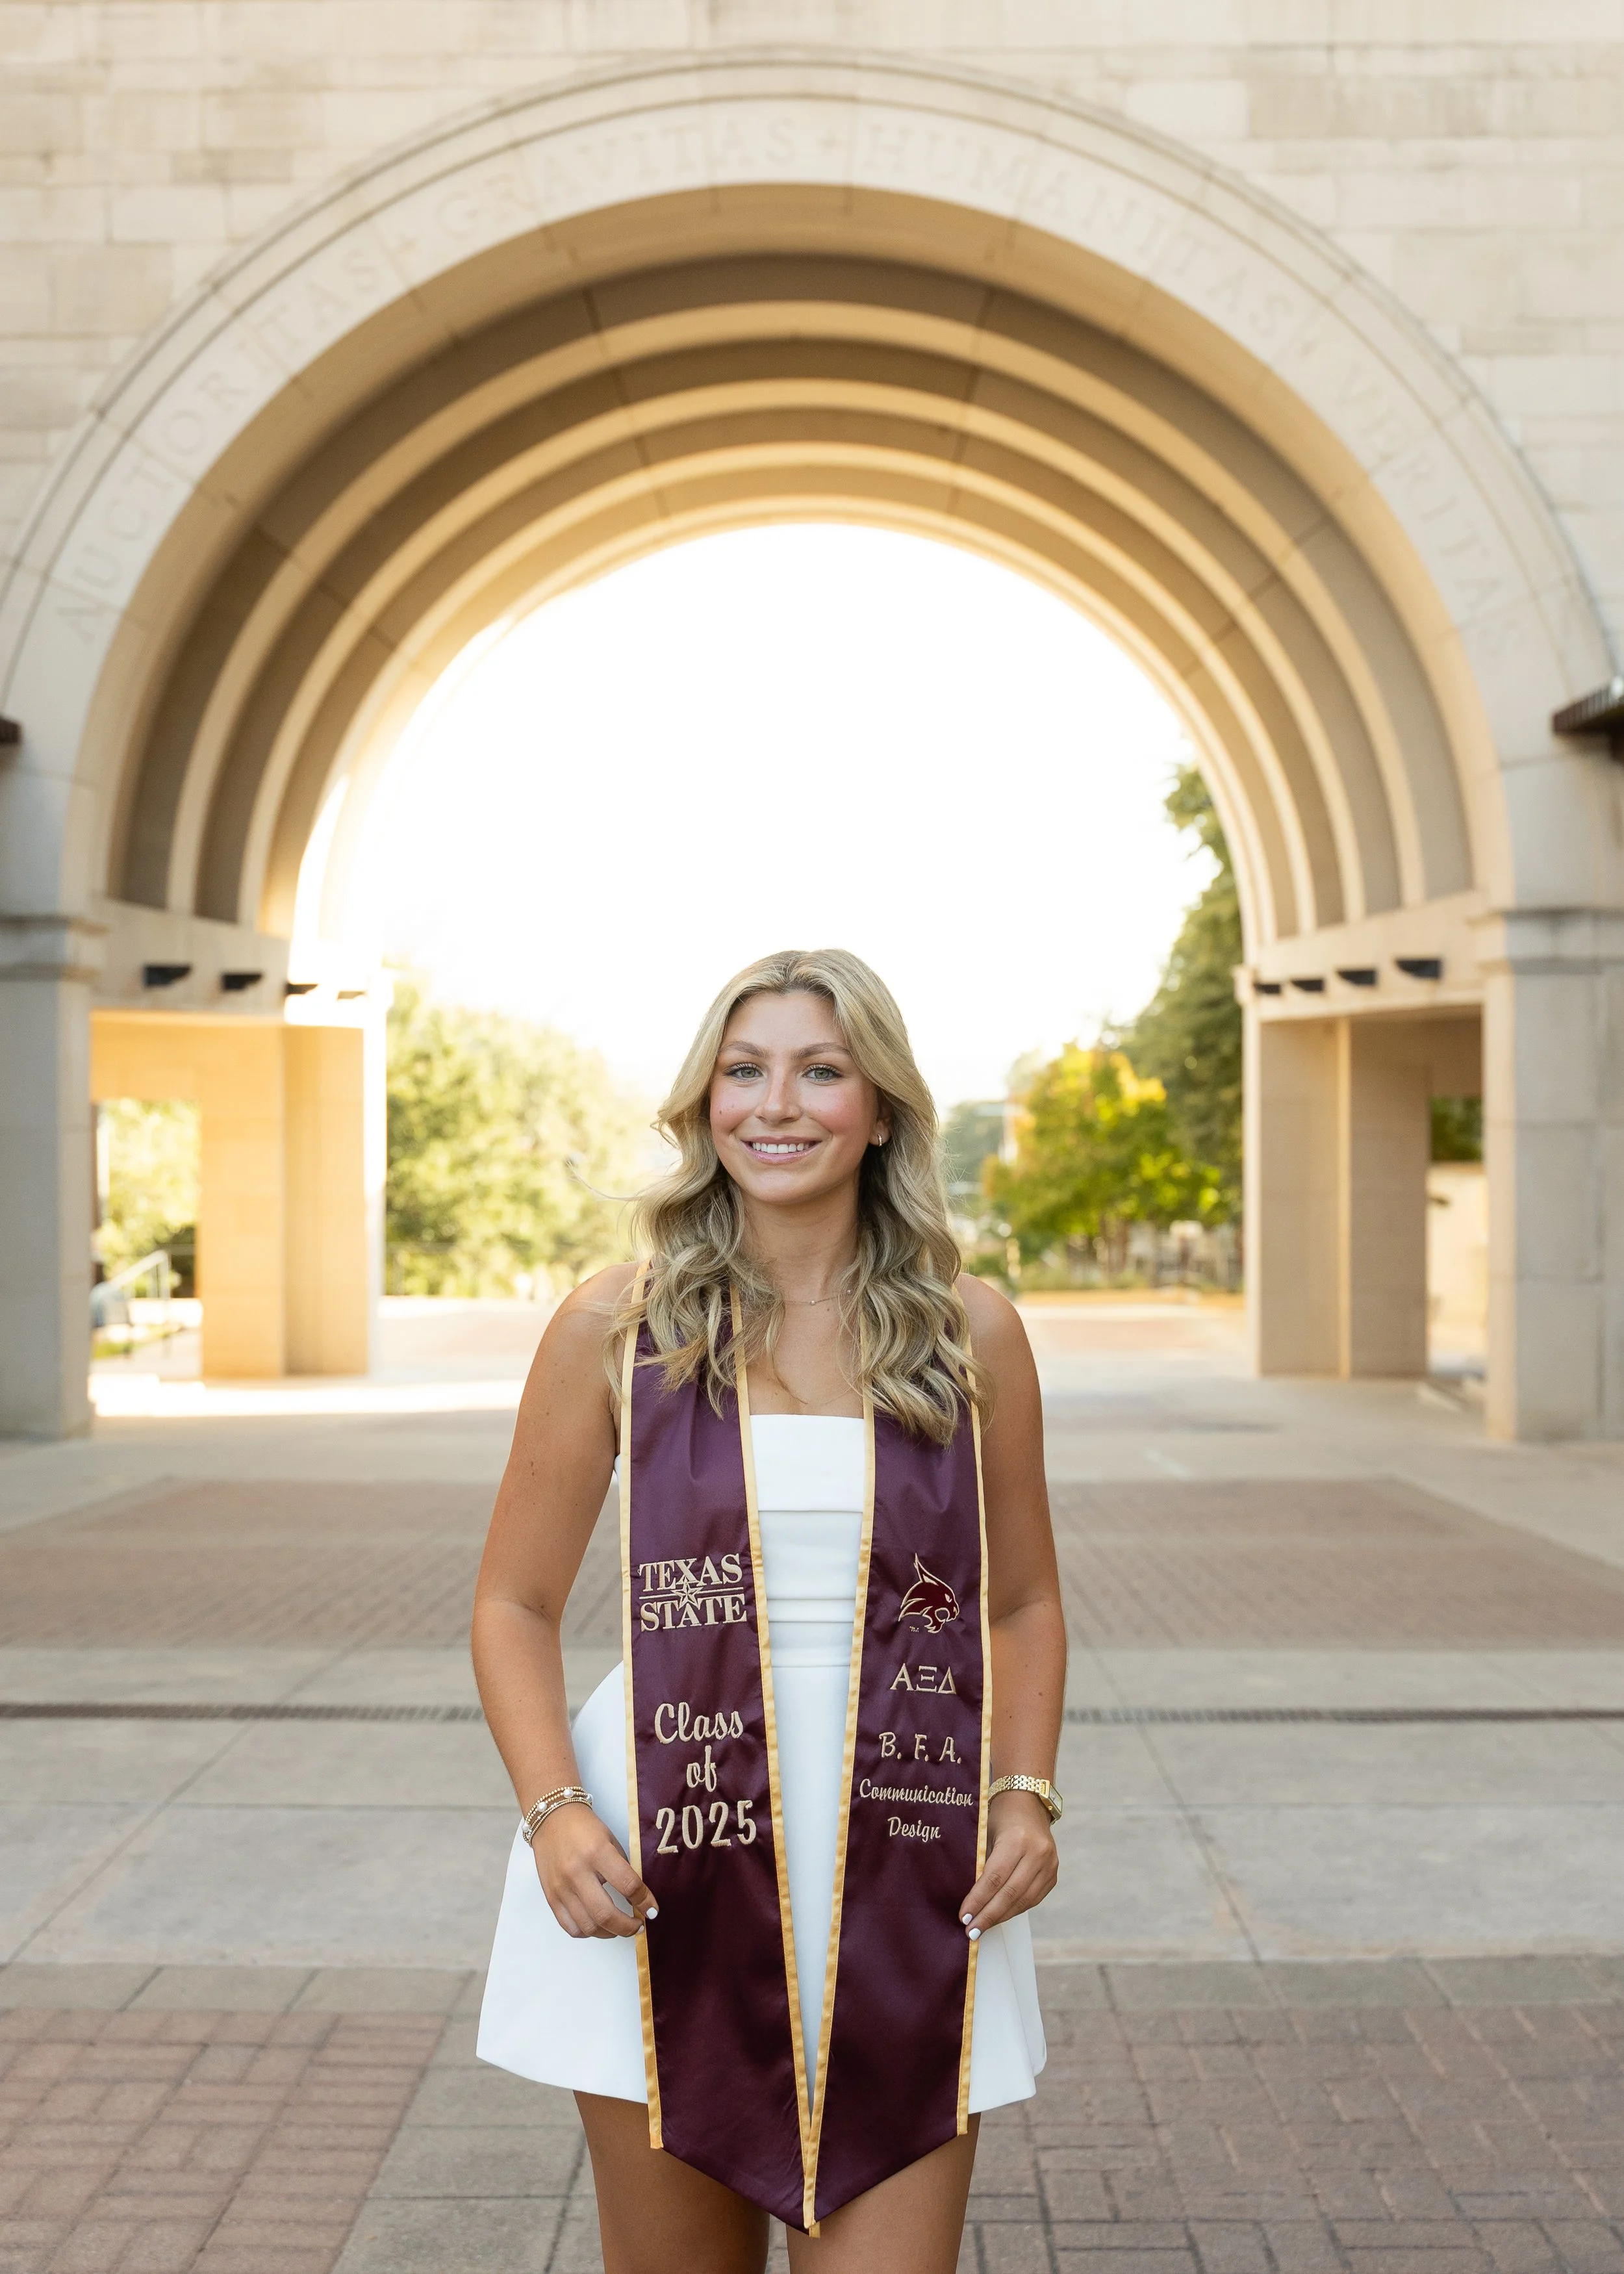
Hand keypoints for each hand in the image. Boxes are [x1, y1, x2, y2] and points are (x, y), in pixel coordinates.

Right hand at [534, 1803, 657, 1939]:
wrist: (551, 1820)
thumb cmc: (584, 1828)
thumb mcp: (610, 1841)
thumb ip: (623, 1869)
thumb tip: (637, 1899)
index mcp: (597, 1852)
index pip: (628, 1885)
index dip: (645, 1901)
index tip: (652, 1910)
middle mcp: (577, 1872)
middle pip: (606, 1914)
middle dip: (628, 1927)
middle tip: (638, 1926)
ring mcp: (561, 1887)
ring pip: (588, 1926)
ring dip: (609, 1933)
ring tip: (620, 1928)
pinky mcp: (551, 1897)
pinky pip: (570, 1927)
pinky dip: (588, 1932)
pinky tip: (598, 1926)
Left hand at [959, 1789, 1057, 1937]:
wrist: (1028, 1803)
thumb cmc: (1000, 1818)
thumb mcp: (987, 1834)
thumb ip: (982, 1864)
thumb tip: (969, 1901)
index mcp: (1017, 1839)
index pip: (994, 1878)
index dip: (978, 1900)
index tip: (964, 1917)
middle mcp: (1037, 1852)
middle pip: (1010, 1893)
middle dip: (988, 1915)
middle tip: (971, 1932)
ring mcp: (1049, 1864)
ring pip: (1023, 1900)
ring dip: (1002, 1917)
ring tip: (983, 1928)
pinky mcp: (1053, 1874)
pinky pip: (1033, 1899)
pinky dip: (1015, 1909)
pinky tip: (1000, 1916)